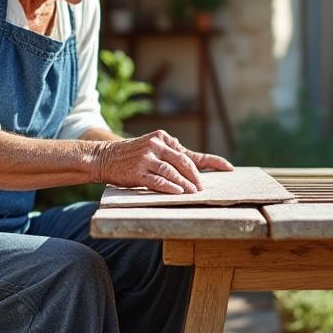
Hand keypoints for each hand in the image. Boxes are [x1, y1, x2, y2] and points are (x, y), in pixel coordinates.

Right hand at [93, 130, 233, 193]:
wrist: (103, 157)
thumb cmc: (131, 155)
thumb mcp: (151, 147)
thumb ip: (170, 154)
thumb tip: (193, 167)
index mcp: (162, 138)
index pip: (191, 152)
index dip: (213, 161)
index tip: (229, 168)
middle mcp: (156, 145)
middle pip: (184, 162)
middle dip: (196, 178)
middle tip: (203, 189)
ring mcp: (146, 158)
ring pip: (173, 172)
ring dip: (186, 185)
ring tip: (194, 194)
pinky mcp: (138, 171)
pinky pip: (158, 181)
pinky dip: (170, 187)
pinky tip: (179, 193)